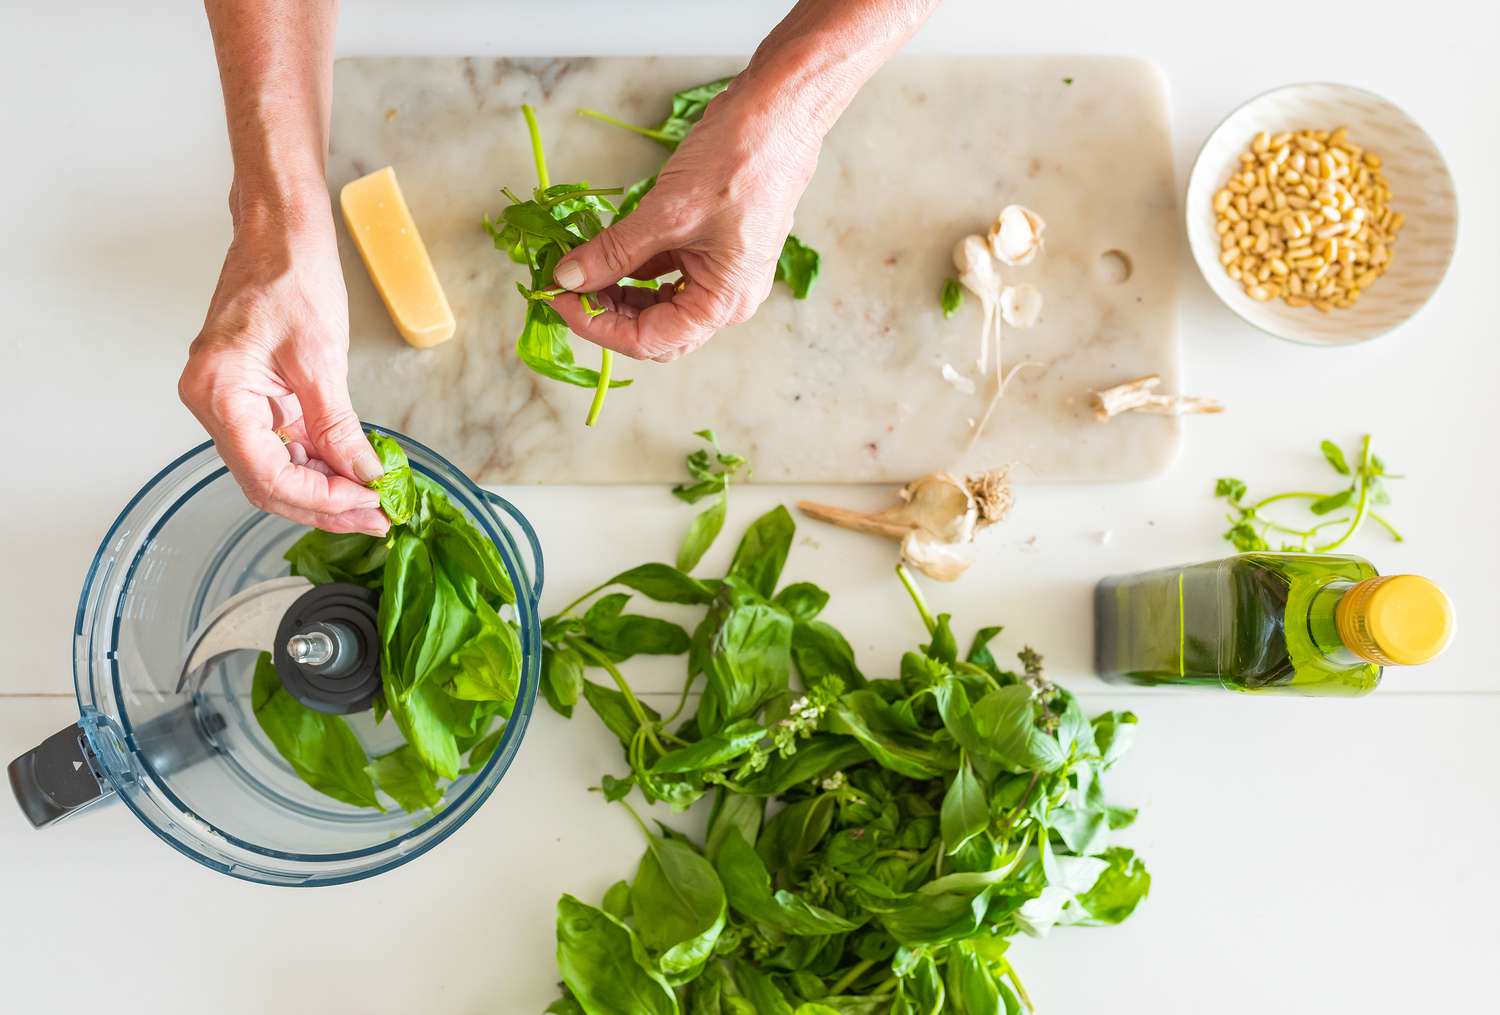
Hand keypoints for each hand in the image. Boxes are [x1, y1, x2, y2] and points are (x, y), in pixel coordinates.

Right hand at [179, 194, 389, 535]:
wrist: (279, 231)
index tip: (366, 505)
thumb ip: (336, 425)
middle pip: (267, 482)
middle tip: (377, 516)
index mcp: (218, 393)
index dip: (318, 500)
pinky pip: (284, 446)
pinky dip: (320, 464)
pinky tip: (355, 475)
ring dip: (325, 490)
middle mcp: (215, 404)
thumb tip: (362, 473)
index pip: (266, 474)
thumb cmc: (289, 273)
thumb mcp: (320, 356)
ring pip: (276, 470)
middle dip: (324, 505)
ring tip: (374, 502)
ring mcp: (233, 403)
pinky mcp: (255, 399)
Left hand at [548, 85, 820, 361]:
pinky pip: (664, 273)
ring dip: (615, 291)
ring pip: (656, 304)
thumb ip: (615, 251)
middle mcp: (725, 299)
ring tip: (577, 268)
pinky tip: (603, 252)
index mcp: (723, 303)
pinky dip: (631, 268)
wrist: (781, 113)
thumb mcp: (667, 211)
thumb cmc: (740, 162)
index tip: (556, 298)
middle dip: (604, 313)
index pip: (649, 340)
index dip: (596, 325)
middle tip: (562, 287)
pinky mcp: (711, 248)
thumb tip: (569, 278)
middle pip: (653, 330)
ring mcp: (720, 274)